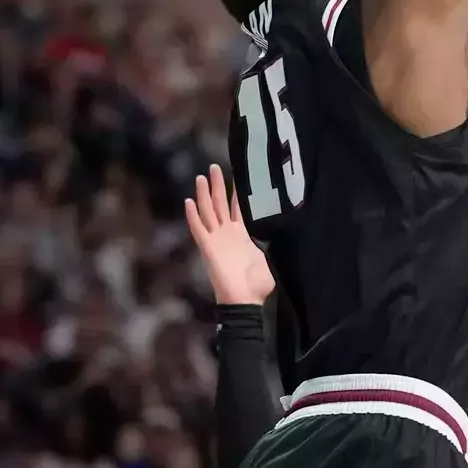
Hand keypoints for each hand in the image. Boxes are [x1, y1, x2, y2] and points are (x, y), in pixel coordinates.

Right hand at [184, 165, 274, 305]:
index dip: (235, 193)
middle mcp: (227, 234)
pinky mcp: (208, 247)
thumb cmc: (256, 284)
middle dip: (217, 186)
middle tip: (214, 167)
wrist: (245, 300)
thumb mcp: (266, 258)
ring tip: (202, 176)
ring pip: (208, 211)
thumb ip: (267, 244)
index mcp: (241, 235)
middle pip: (219, 204)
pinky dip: (193, 215)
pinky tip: (189, 201)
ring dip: (204, 194)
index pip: (236, 209)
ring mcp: (216, 239)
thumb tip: (278, 236)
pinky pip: (198, 228)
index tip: (234, 176)